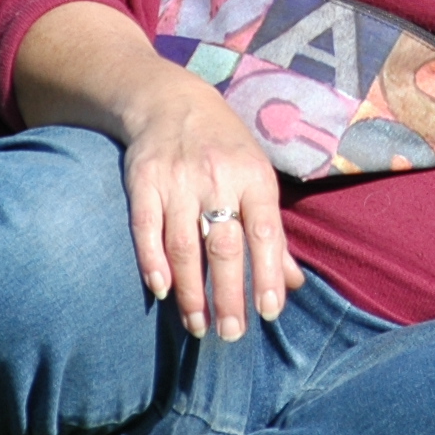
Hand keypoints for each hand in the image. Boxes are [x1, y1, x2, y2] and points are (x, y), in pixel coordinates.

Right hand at [119, 64, 300, 339]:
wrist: (170, 100)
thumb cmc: (224, 147)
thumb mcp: (257, 177)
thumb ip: (272, 233)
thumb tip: (292, 284)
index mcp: (254, 177)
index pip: (265, 233)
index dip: (268, 274)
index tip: (270, 313)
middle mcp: (217, 178)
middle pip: (224, 246)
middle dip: (228, 294)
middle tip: (231, 334)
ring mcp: (178, 180)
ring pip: (185, 245)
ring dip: (191, 291)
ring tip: (198, 326)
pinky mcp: (143, 182)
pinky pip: (146, 228)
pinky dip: (153, 261)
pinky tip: (161, 290)